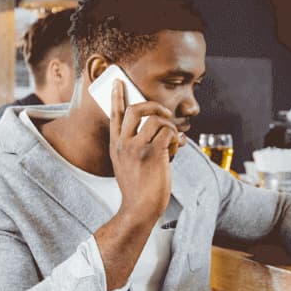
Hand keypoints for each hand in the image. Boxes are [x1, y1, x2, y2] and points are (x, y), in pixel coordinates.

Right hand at [109, 79, 182, 223]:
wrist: (139, 208)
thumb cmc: (139, 188)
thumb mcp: (128, 164)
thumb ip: (138, 146)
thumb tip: (166, 133)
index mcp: (116, 145)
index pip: (114, 115)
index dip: (117, 96)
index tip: (118, 82)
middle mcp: (124, 143)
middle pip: (136, 109)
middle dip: (154, 105)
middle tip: (164, 113)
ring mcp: (137, 147)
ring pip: (157, 120)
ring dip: (170, 127)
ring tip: (172, 141)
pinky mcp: (153, 153)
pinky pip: (169, 133)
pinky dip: (176, 140)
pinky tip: (175, 151)